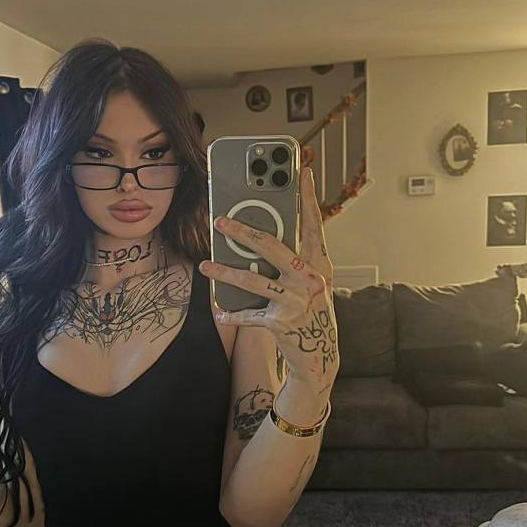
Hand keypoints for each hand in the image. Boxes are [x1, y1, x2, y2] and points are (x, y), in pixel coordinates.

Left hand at [198, 167, 338, 394]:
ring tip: (205, 265)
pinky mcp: (280, 322)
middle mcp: (310, 280)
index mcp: (319, 264)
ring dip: (224, 272)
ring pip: (252, 279)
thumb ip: (293, 259)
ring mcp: (295, 301)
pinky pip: (249, 314)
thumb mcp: (310, 282)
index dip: (307, 196)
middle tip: (220, 220)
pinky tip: (217, 311)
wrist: (320, 356)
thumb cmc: (311, 311)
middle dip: (243, 231)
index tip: (300, 170)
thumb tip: (258, 237)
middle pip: (272, 247)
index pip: (313, 224)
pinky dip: (231, 314)